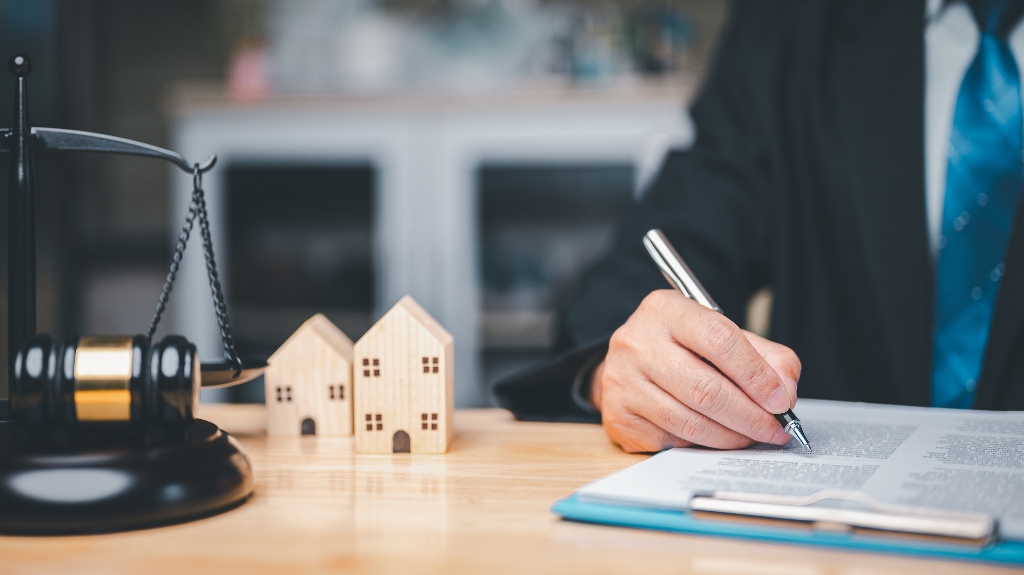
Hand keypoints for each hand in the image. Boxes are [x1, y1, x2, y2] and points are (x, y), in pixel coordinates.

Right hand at [590, 289, 800, 452]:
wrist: (628, 362)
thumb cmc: (681, 347)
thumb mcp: (721, 333)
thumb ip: (764, 355)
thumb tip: (786, 392)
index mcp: (665, 310)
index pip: (719, 340)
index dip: (756, 375)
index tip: (781, 400)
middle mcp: (637, 342)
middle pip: (705, 389)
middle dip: (750, 416)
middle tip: (775, 429)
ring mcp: (623, 381)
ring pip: (690, 422)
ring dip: (732, 436)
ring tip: (752, 436)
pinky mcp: (619, 416)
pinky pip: (673, 440)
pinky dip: (703, 445)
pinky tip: (717, 437)